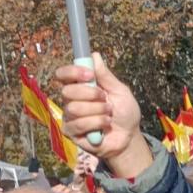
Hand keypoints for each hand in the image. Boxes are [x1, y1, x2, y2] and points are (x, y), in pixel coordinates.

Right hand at [56, 53, 152, 177]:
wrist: (129, 136)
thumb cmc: (124, 112)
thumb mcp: (120, 91)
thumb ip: (106, 76)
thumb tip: (94, 55)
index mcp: (80, 86)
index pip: (63, 74)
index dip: (73, 72)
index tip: (89, 74)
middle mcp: (71, 100)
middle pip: (67, 91)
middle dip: (91, 95)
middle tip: (105, 99)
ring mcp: (69, 116)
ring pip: (75, 108)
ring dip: (98, 110)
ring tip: (109, 114)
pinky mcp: (71, 132)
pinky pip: (79, 124)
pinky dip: (97, 123)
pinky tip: (105, 126)